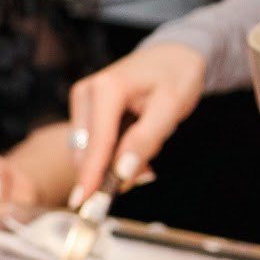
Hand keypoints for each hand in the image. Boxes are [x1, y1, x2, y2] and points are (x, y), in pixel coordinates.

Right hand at [68, 44, 206, 201]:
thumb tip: (122, 172)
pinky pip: (94, 143)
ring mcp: (83, 101)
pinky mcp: (86, 110)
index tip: (84, 203)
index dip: (91, 176)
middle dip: (111, 170)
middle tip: (146, 174)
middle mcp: (87, 93)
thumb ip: (146, 140)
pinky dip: (113, 154)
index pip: (96, 143)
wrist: (174, 55)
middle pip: (88, 150)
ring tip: (147, 156)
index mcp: (106, 89)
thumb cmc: (175, 77)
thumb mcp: (170, 108)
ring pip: (89, 150)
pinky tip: (136, 150)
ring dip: (114, 163)